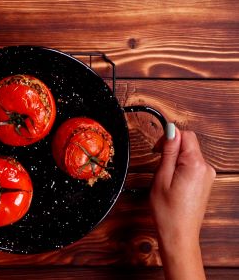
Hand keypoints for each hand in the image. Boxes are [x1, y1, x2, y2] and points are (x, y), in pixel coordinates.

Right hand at [150, 126, 214, 279]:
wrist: (179, 234)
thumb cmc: (168, 210)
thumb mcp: (161, 177)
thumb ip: (168, 151)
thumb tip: (171, 131)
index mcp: (196, 165)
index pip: (186, 135)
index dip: (168, 137)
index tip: (156, 149)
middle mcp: (206, 168)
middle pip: (189, 144)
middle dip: (171, 148)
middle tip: (158, 165)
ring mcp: (207, 176)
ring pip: (189, 155)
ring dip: (175, 159)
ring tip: (164, 177)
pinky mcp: (205, 182)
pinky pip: (192, 166)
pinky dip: (180, 168)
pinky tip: (172, 182)